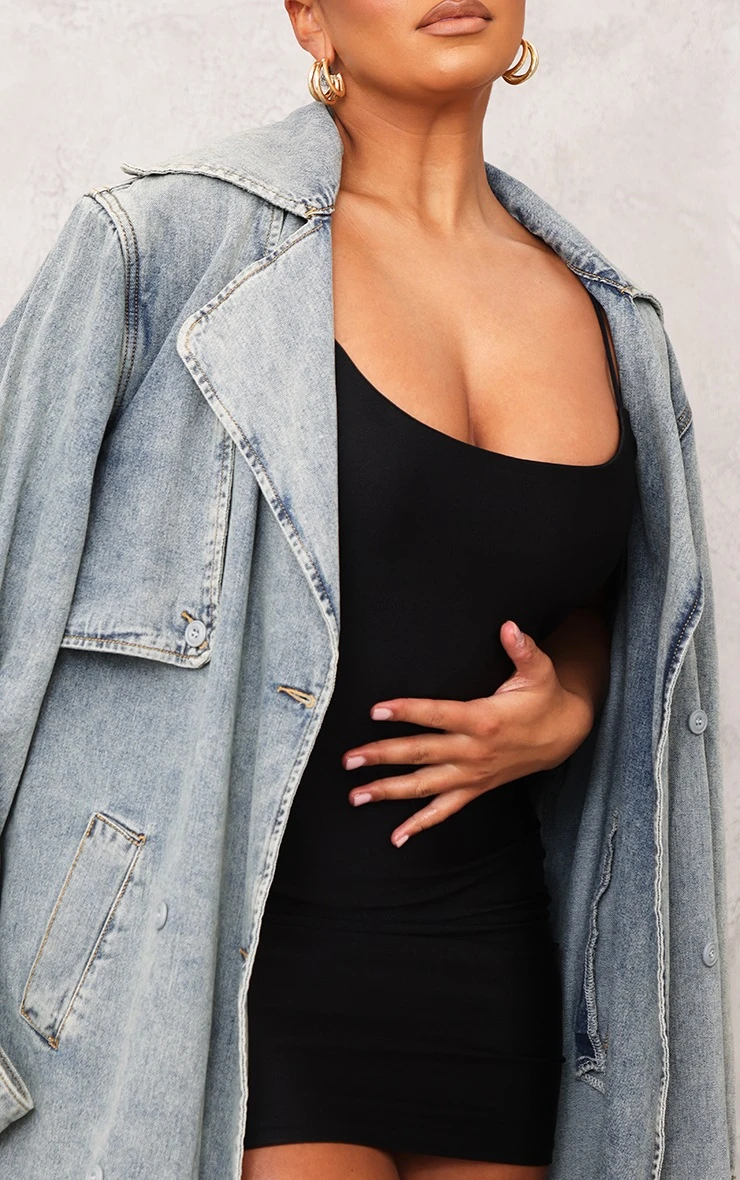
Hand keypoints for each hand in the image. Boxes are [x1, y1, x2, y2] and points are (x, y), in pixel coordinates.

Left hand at [342, 620, 594, 847]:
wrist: (564, 736)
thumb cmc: (544, 697)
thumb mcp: (539, 670)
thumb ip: (523, 648)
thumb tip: (509, 626)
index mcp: (484, 719)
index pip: (438, 715)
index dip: (407, 711)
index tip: (376, 710)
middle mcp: (474, 751)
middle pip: (422, 754)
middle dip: (383, 756)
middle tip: (349, 759)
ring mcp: (473, 774)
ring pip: (425, 786)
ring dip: (389, 791)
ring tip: (356, 795)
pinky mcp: (475, 789)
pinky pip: (445, 811)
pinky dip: (421, 825)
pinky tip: (396, 837)